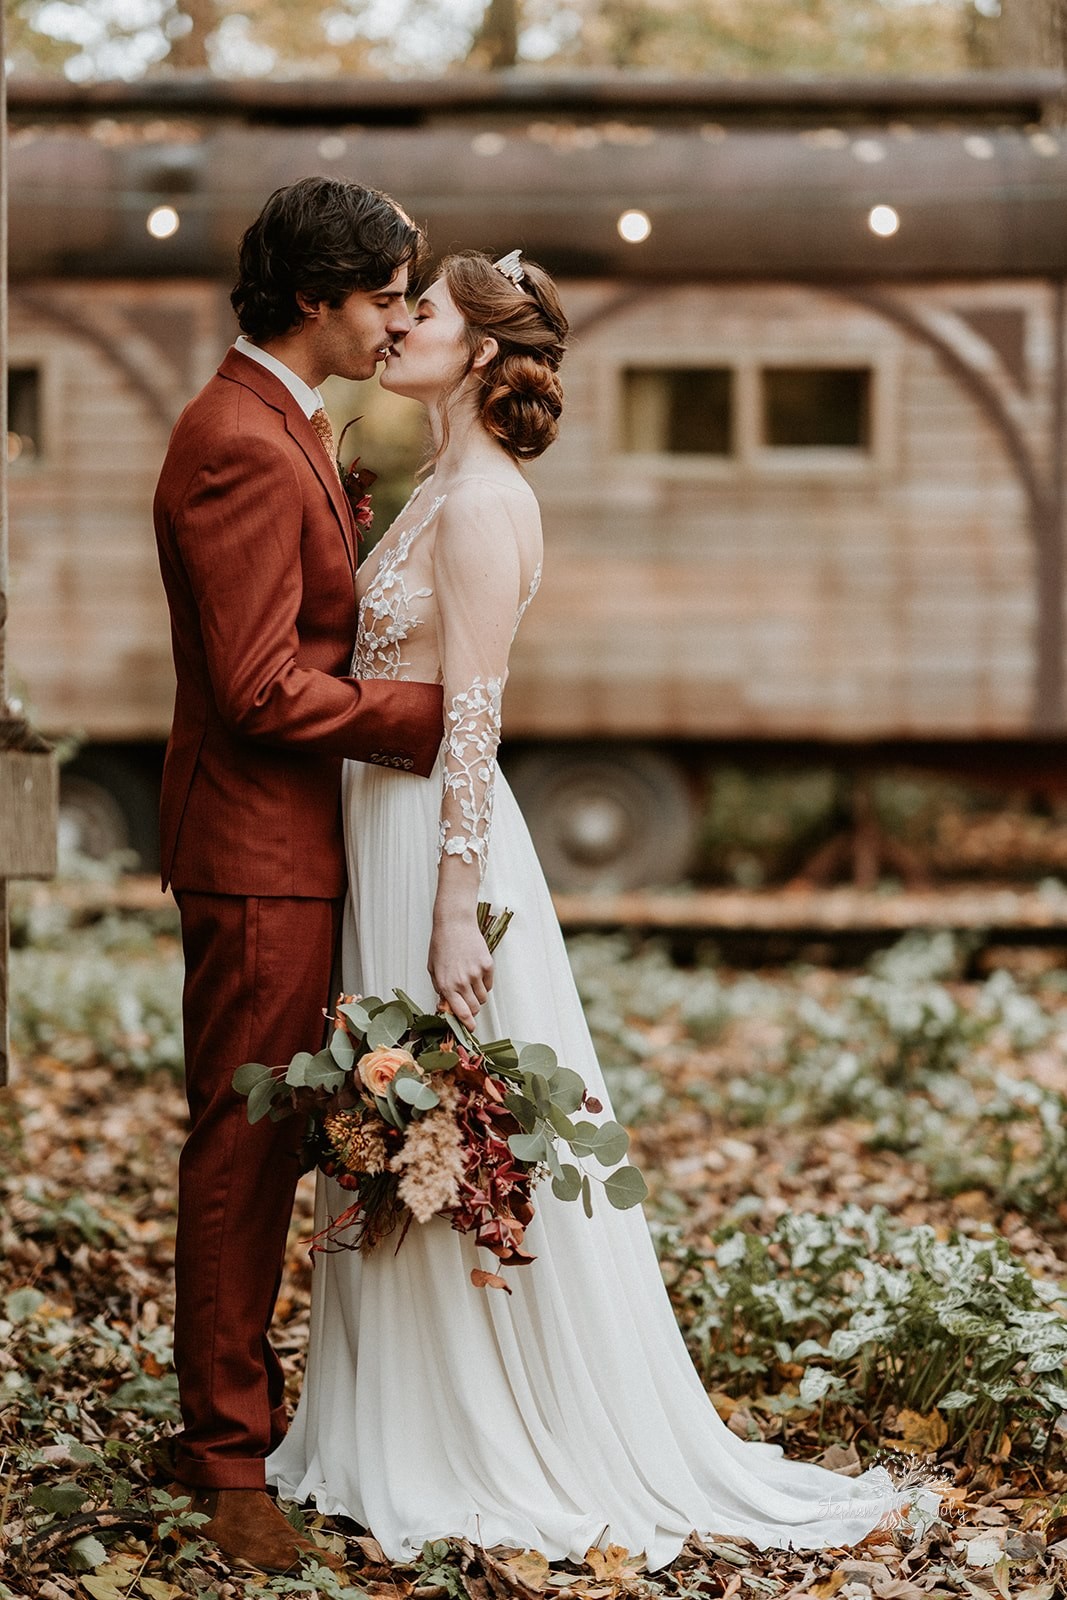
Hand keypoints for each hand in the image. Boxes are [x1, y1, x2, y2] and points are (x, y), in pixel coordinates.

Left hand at [428, 911, 492, 1029]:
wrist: (454, 924)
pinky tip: (476, 973)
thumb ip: (440, 990)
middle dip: (472, 1010)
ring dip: (477, 997)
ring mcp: (476, 973)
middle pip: (474, 1008)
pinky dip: (484, 983)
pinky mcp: (487, 965)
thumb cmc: (441, 945)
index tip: (470, 1028)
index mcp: (447, 985)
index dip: (467, 1024)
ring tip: (470, 984)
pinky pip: (489, 984)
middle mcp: (462, 982)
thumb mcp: (433, 970)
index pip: (461, 1013)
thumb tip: (446, 1006)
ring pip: (483, 998)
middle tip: (469, 1005)